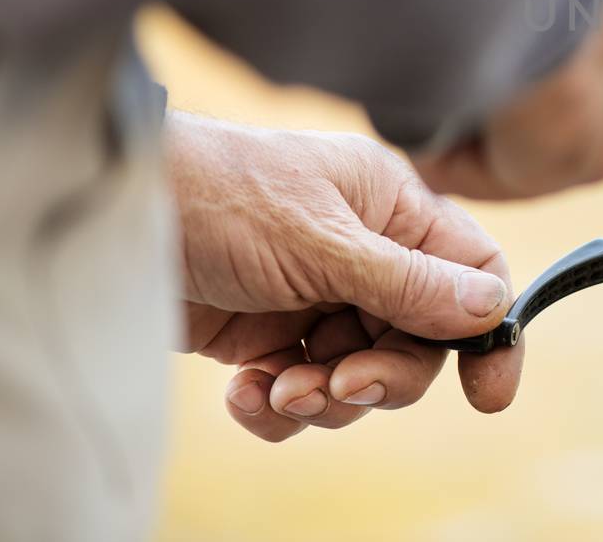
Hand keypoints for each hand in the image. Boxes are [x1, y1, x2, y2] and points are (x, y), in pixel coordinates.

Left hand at [169, 113, 521, 441]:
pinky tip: (244, 392)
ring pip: (360, 373)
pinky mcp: (263, 333)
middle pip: (418, 339)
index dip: (487, 332)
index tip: (487, 394)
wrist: (110, 214)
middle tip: (339, 385)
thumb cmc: (218, 197)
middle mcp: (363, 252)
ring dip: (323, 396)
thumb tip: (492, 307)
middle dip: (383, 374)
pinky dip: (276, 404)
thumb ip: (408, 281)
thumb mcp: (320, 241)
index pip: (473, 272)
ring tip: (274, 389)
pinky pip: (300, 389)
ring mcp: (313, 295)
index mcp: (391, 208)